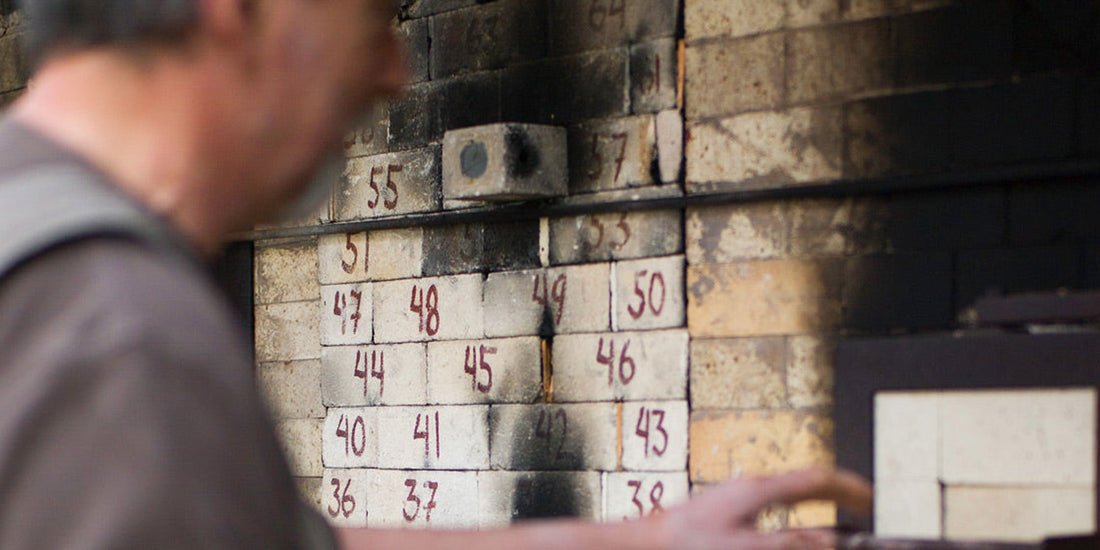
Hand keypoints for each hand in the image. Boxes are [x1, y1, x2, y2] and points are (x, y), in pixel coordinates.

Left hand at [653, 468, 871, 549]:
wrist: (648, 542)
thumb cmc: (687, 544)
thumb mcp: (744, 548)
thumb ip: (788, 545)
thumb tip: (829, 541)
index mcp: (759, 491)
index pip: (815, 480)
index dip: (848, 487)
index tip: (872, 498)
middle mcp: (751, 488)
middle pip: (805, 484)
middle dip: (837, 495)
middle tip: (863, 508)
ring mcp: (739, 498)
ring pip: (789, 496)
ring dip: (816, 509)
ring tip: (838, 525)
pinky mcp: (729, 510)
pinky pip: (772, 510)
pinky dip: (793, 520)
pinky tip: (799, 530)